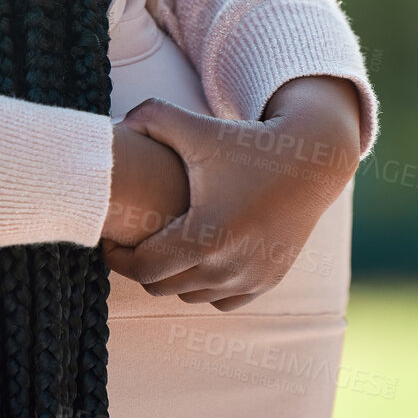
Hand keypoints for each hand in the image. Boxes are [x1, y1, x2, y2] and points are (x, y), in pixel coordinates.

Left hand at [103, 77, 361, 310]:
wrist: (310, 162)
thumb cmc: (245, 143)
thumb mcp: (193, 125)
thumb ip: (148, 117)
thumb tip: (117, 125)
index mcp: (205, 235)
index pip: (144, 268)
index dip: (117, 258)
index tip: (108, 239)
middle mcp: (230, 266)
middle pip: (162, 286)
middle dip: (139, 266)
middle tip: (128, 241)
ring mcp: (252, 278)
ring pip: (190, 295)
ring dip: (170, 277)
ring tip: (158, 246)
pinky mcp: (269, 280)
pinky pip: (222, 301)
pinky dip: (202, 286)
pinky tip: (193, 257)